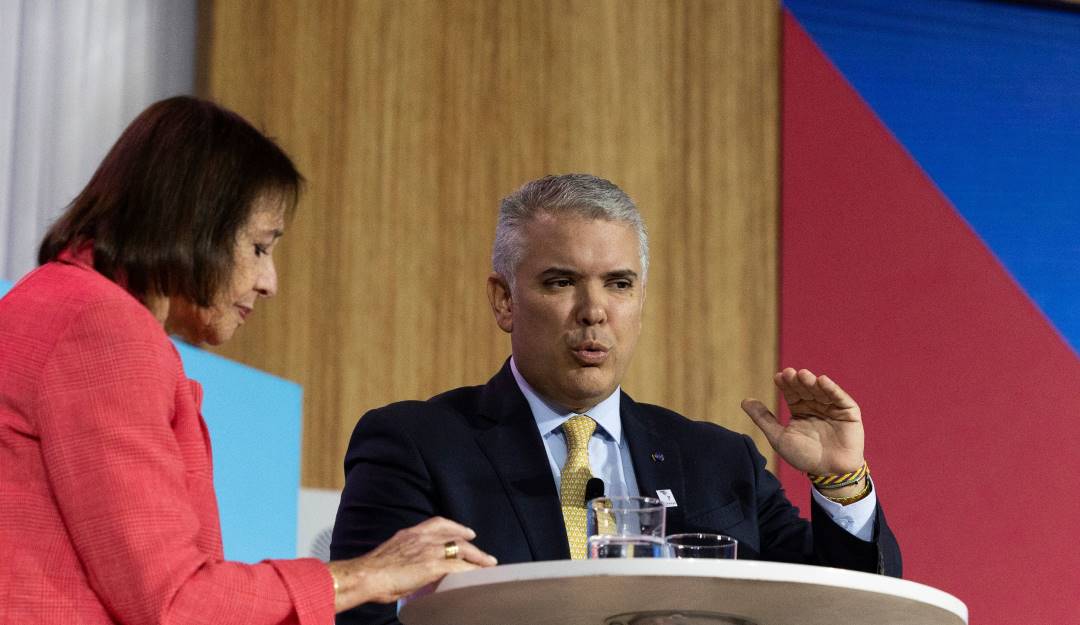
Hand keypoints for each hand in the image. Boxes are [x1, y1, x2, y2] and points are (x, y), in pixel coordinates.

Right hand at [328, 516, 497, 611]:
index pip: (438, 523)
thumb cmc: (371, 571)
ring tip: (488, 564)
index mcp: (411, 533)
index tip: (465, 531)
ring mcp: (429, 551)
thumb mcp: (391, 554)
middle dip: (472, 544)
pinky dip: (471, 571)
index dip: (455, 527)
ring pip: (462, 550)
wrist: (366, 575)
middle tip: (483, 553)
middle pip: (455, 537)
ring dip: (477, 558)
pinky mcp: (433, 566)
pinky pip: (459, 568)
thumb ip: (404, 555)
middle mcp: (423, 538)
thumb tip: (409, 566)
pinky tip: (478, 576)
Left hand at [741, 368, 864, 475]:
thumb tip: (744, 401)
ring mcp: (833, 408)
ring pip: (821, 391)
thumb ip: (763, 419)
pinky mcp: (849, 413)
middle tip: (789, 373)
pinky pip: (841, 399)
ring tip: (803, 374)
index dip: (786, 385)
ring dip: (812, 382)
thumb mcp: (779, 437)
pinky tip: (823, 381)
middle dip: (797, 381)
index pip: (792, 393)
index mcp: (800, 410)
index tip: (778, 377)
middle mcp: (816, 406)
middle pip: (806, 390)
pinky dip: (833, 389)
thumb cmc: (804, 457)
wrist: (829, 473)